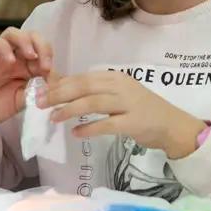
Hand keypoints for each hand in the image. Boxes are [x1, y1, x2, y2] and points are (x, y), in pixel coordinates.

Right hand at [0, 27, 53, 152]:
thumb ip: (39, 89)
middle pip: (31, 36)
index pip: (42, 49)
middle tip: (45, 64)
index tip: (52, 74)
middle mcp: (15, 55)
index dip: (49, 58)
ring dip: (25, 41)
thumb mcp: (25, 99)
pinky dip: (3, 48)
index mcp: (28, 64)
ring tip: (31, 56)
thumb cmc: (1, 106)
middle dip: (42, 45)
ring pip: (13, 33)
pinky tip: (10, 61)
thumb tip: (56, 81)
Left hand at [41, 72, 206, 158]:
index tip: (41, 91)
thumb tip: (62, 89)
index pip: (83, 77)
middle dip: (58, 94)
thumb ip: (95, 91)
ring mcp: (129, 104)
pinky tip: (76, 133)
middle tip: (39, 103)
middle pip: (84, 87)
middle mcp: (121, 87)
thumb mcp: (119, 95)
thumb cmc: (141, 110)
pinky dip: (89, 128)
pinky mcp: (134, 123)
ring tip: (53, 118)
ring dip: (70, 109)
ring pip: (93, 102)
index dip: (60, 83)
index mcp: (115, 78)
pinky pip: (107, 124)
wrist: (171, 125)